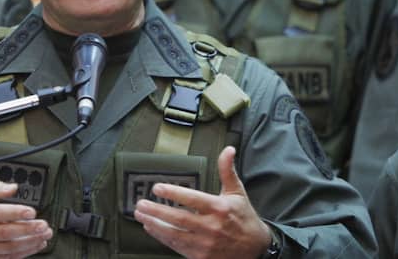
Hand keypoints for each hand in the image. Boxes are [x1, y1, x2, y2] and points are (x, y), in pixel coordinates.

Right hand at [0, 180, 52, 257]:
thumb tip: (13, 188)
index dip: (15, 213)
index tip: (31, 211)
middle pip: (5, 233)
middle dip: (28, 230)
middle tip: (44, 225)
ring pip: (8, 248)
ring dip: (30, 243)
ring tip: (44, 236)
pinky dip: (23, 254)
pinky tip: (34, 246)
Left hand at [133, 146, 272, 258]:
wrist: (256, 249)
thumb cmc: (244, 218)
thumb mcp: (237, 192)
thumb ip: (227, 170)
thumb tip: (228, 150)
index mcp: (219, 209)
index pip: (192, 199)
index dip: (173, 193)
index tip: (157, 188)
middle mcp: (212, 227)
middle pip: (178, 218)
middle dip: (156, 211)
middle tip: (141, 204)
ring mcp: (206, 244)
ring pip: (175, 234)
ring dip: (155, 225)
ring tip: (141, 215)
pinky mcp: (201, 257)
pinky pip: (178, 247)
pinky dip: (162, 238)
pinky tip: (152, 228)